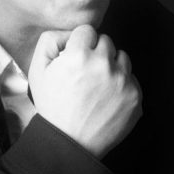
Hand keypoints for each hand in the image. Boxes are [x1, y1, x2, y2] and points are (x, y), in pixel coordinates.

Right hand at [29, 25, 141, 157]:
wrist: (69, 143)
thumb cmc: (52, 106)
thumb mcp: (37, 70)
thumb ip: (51, 40)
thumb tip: (71, 33)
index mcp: (79, 55)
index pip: (88, 30)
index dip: (79, 44)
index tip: (76, 58)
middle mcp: (104, 65)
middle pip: (107, 41)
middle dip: (96, 53)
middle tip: (85, 74)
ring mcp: (123, 82)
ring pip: (122, 58)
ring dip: (112, 66)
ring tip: (97, 86)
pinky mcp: (135, 97)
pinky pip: (132, 79)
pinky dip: (122, 85)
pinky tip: (107, 98)